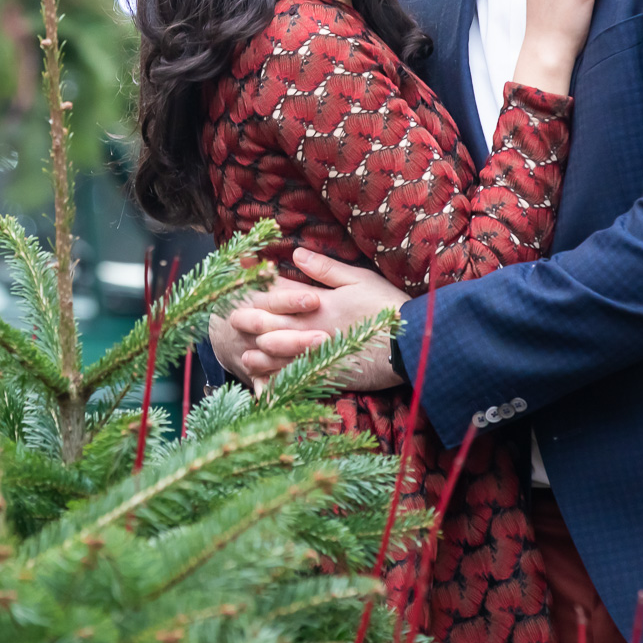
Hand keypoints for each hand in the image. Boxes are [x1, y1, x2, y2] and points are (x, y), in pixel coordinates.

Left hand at [226, 249, 410, 390]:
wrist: (413, 345)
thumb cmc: (389, 306)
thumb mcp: (359, 279)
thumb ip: (325, 269)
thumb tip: (294, 254)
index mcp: (318, 303)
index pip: (280, 294)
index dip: (258, 287)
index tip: (240, 282)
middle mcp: (312, 329)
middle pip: (272, 326)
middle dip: (249, 322)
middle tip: (229, 320)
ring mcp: (319, 355)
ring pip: (280, 357)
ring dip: (260, 356)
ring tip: (243, 356)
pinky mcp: (330, 376)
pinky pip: (299, 382)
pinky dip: (282, 384)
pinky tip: (271, 388)